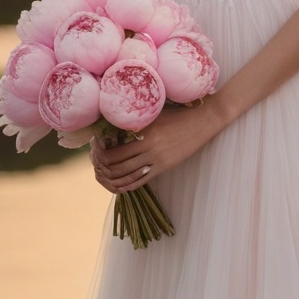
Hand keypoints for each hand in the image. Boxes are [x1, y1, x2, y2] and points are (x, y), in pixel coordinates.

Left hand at [89, 101, 222, 193]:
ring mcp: (157, 161)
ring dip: (112, 178)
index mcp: (144, 135)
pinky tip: (119, 184)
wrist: (202, 121)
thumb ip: (135, 120)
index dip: (101, 154)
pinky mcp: (164, 167)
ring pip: (128, 176)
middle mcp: (149, 150)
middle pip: (118, 166)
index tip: (96, 148)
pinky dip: (127, 185)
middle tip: (96, 164)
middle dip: (103, 167)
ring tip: (103, 174)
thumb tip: (111, 125)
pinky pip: (141, 181)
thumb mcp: (153, 113)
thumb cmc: (177, 113)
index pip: (114, 151)